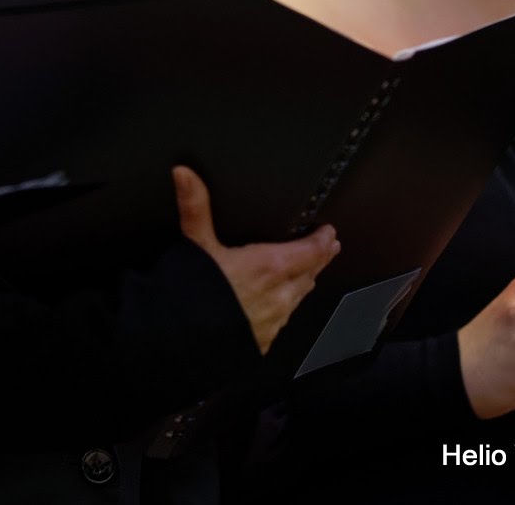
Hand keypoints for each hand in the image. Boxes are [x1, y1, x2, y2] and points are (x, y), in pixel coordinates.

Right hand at [173, 165, 339, 353]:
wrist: (185, 342)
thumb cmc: (195, 293)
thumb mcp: (195, 244)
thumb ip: (195, 207)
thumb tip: (184, 173)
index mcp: (269, 266)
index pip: (309, 251)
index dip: (322, 241)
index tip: (330, 233)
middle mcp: (279, 295)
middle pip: (309, 274)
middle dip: (318, 260)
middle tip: (328, 249)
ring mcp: (273, 321)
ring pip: (298, 298)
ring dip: (304, 284)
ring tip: (307, 276)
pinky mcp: (262, 341)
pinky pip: (281, 321)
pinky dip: (284, 309)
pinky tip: (277, 309)